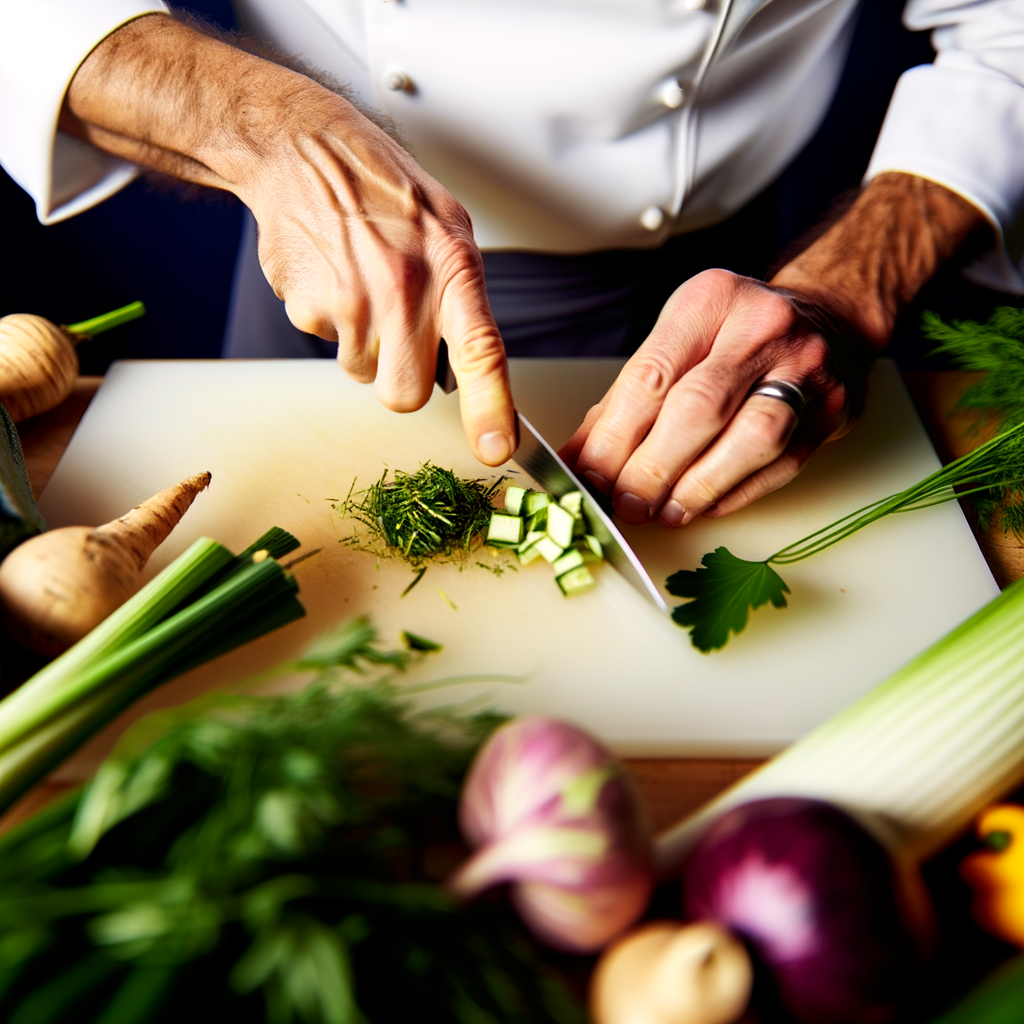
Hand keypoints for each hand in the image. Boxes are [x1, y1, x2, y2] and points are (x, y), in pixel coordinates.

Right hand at [61, 15, 515, 465]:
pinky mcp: (307, 306)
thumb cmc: (384, 191)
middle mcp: (403, 289)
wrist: (305, 150)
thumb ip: (463, 297)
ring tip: (361, 285)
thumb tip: (469, 365)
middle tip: (396, 339)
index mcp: (451, 268)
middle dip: (400, 381)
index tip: (497, 451)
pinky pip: (326, 343)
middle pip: (404, 394)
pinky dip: (329, 320)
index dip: (491, 408)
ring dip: (363, 344)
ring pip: (362, 373)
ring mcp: (351, 301)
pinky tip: (334, 276)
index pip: (481, 351)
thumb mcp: (448, 227)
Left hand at [560, 271, 865, 524]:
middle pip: (699, 408)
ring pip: (752, 438)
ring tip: (664, 511)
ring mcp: (806, 367)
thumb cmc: (732, 337)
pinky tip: (702, 506)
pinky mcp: (833, 409)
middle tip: (624, 504)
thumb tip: (579, 461)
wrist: (826, 317)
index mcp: (709, 301)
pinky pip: (783, 463)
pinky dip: (735, 493)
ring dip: (699, 486)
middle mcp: (762, 326)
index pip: (651, 377)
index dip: (615, 436)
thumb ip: (625, 402)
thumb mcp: (675, 344)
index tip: (589, 475)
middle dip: (653, 467)